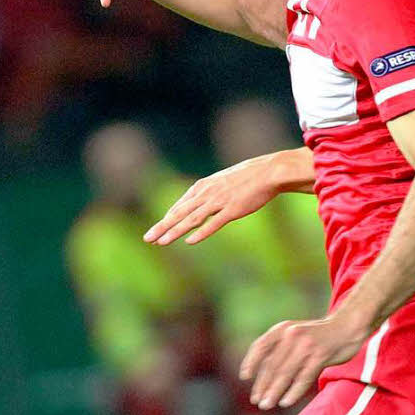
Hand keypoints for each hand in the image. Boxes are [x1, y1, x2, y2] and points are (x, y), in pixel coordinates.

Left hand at [143, 155, 281, 245]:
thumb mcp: (222, 181)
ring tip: (161, 242)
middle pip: (180, 213)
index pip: (180, 206)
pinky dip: (201, 232)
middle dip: (162, 226)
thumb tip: (200, 201)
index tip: (155, 230)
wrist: (267, 172)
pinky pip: (214, 223)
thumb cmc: (246, 177)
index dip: (166, 219)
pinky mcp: (232, 209)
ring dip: (175, 231)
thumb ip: (210, 191)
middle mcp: (207, 193)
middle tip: (147, 238)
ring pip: (192, 219)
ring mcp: (219, 201)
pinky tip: (190, 241)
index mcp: (204, 186)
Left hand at [240, 313, 368, 409]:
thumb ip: (280, 348)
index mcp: (283, 329)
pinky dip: (293, 391)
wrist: (346, 326)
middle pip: (272, 364)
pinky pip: (303, 377)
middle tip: (256, 400)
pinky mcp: (320, 355)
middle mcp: (292, 334)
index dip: (251, 361)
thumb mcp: (295, 334)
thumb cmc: (318, 335)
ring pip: (285, 372)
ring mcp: (306, 345)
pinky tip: (286, 401)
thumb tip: (261, 373)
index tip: (244, 377)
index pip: (261, 345)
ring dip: (274, 391)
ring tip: (267, 404)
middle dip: (262, 384)